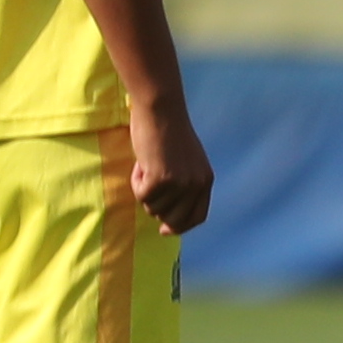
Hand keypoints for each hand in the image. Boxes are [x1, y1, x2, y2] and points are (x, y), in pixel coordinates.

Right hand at [128, 101, 214, 237]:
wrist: (161, 111)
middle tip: (149, 184)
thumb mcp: (185, 162)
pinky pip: (141, 195)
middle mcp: (197, 185)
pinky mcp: (161, 179)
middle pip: (172, 219)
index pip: (197, 216)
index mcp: (206, 180)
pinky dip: (136, 181)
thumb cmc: (167, 133)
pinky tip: (143, 162)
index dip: (179, 226)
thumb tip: (168, 220)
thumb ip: (183, 185)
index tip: (164, 230)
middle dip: (156, 207)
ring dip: (144, 189)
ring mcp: (180, 184)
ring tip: (149, 164)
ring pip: (152, 207)